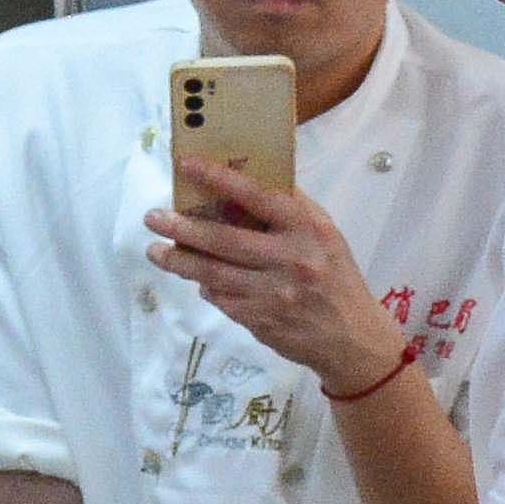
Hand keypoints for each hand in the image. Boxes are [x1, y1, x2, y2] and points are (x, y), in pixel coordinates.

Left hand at [147, 168, 409, 391]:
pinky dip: (205, 286)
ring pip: (213, 273)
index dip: (219, 179)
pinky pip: (221, 298)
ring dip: (179, 261)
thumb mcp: (324, 235)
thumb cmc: (335, 276)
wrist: (352, 337)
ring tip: (155, 250)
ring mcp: (273, 293)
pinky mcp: (260, 320)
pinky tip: (194, 278)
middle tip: (152, 217)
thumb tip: (245, 182)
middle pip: (224, 240)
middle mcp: (290, 259)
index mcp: (307, 229)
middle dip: (182, 228)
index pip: (258, 196)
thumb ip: (290, 210)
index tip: (186, 166)